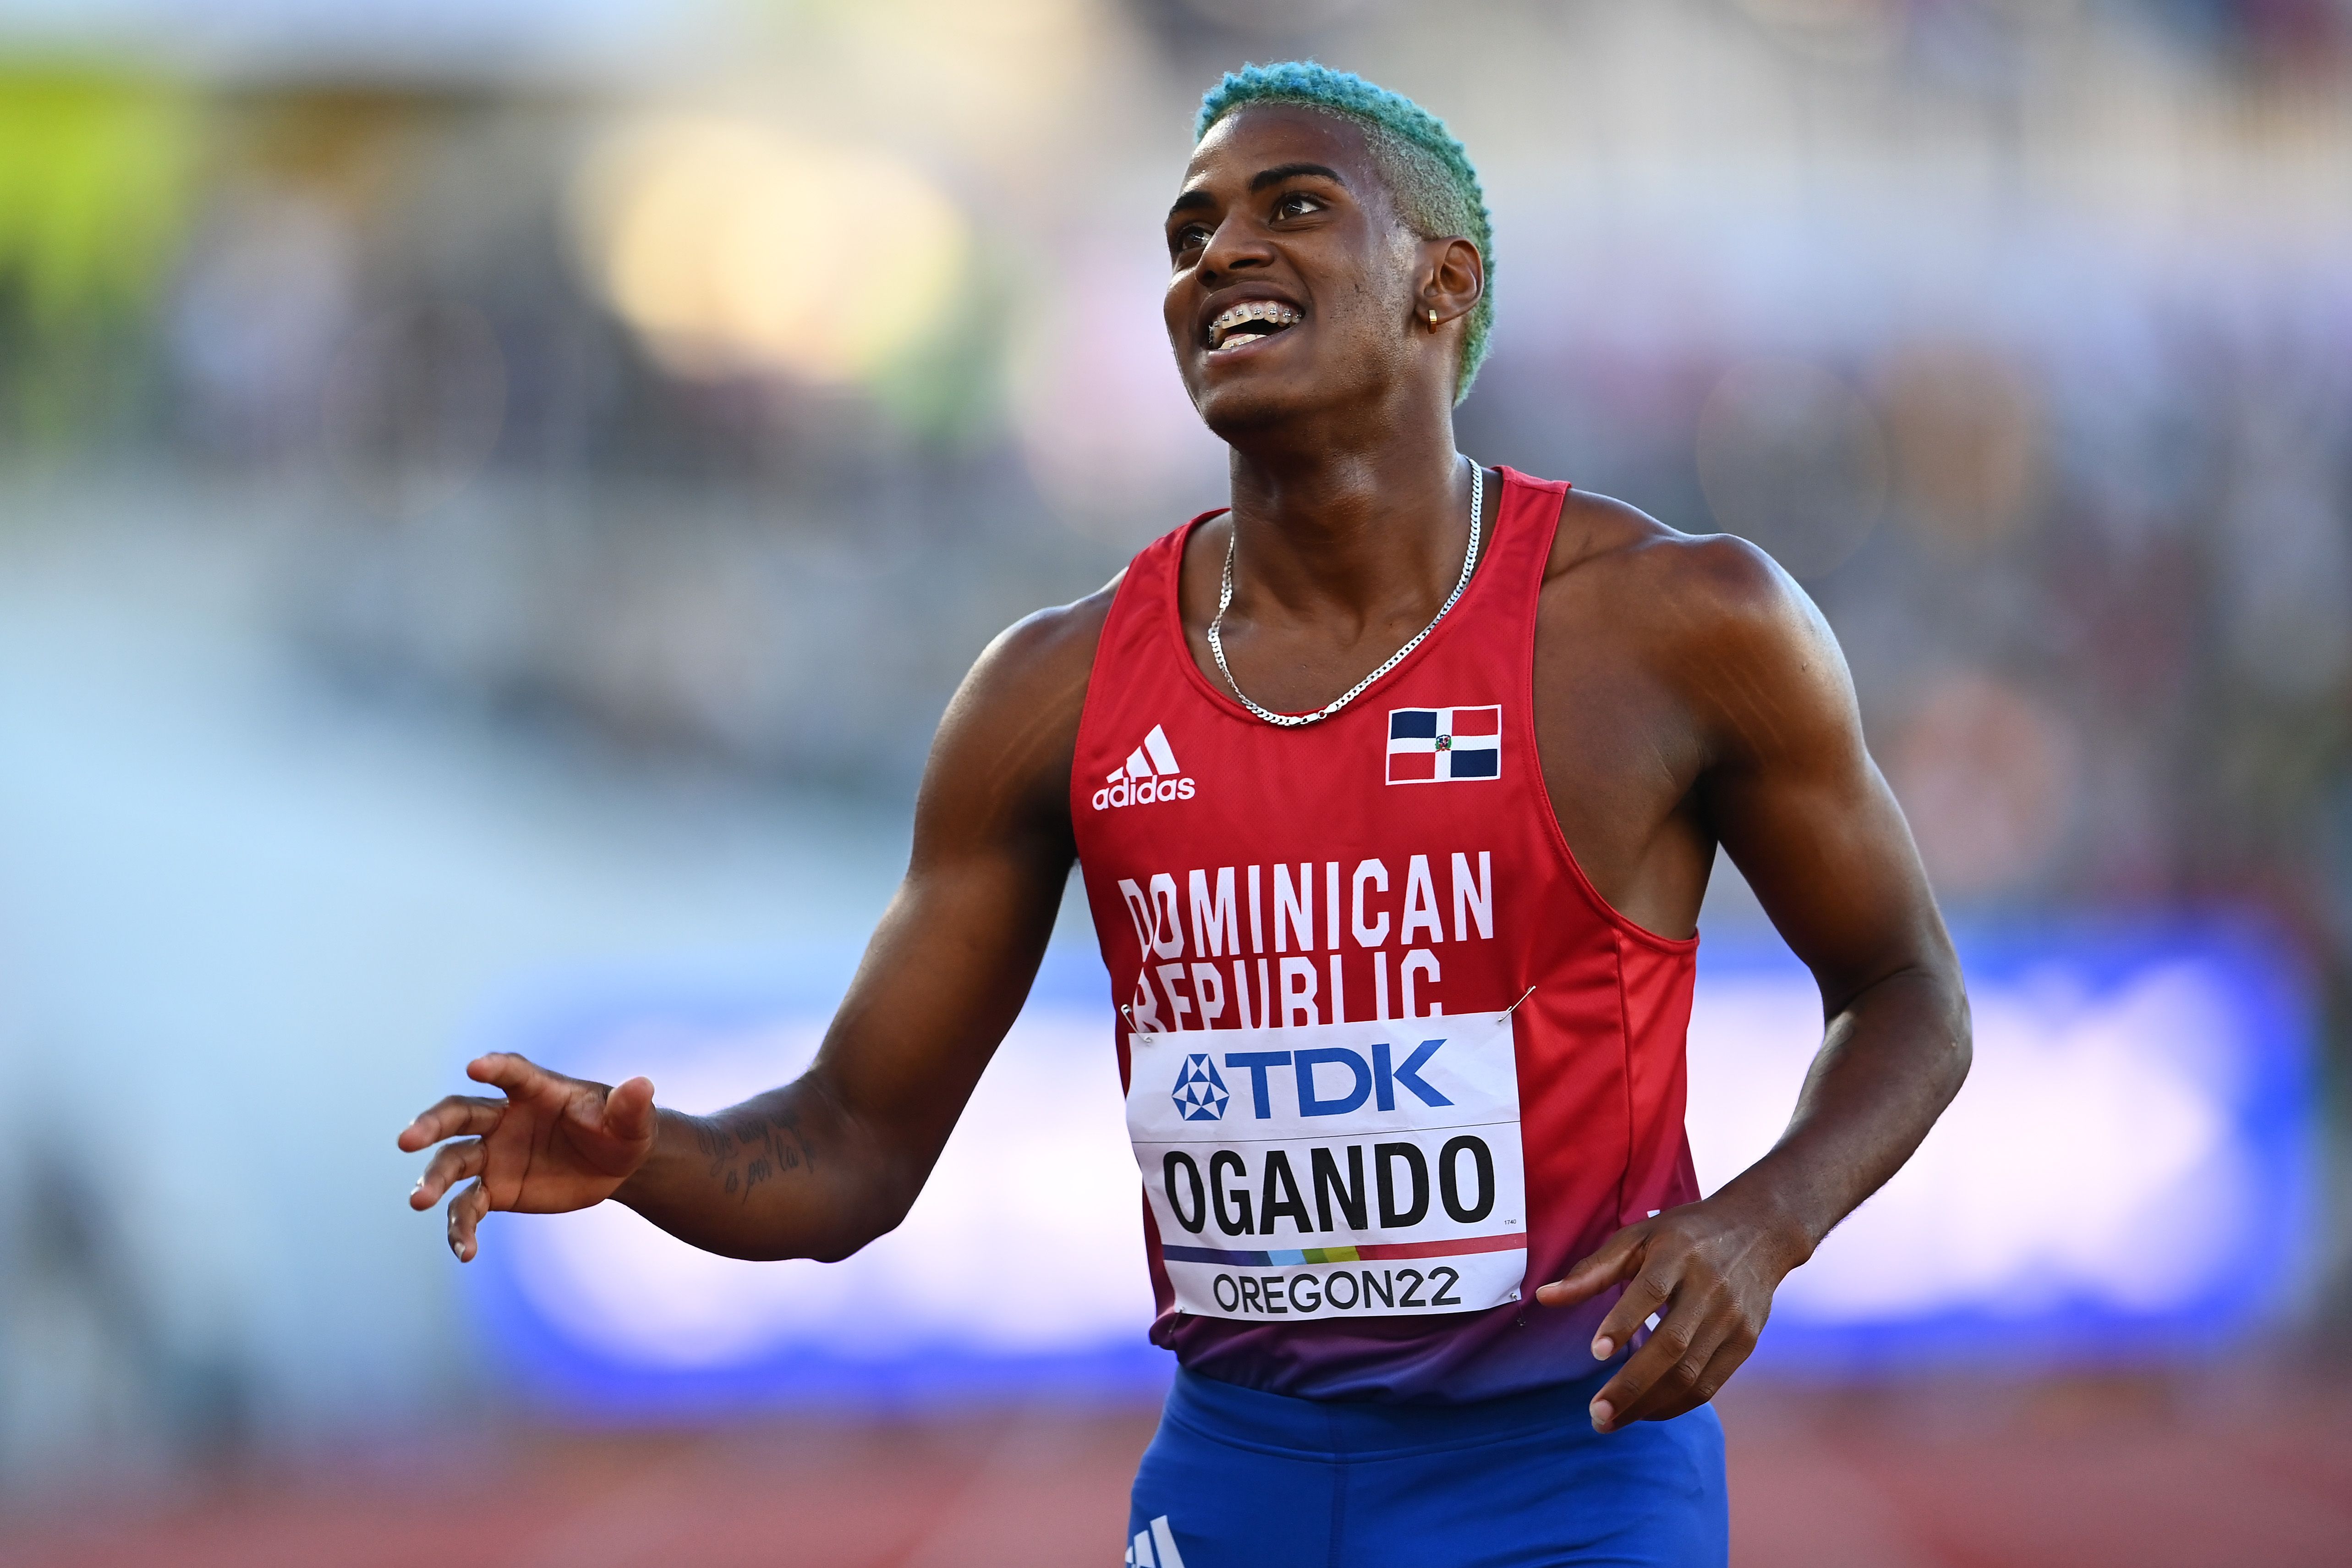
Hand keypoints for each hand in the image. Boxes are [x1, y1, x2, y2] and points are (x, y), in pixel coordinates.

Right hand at [398, 1052, 657, 1261]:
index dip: (495, 1068)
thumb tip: (643, 1086)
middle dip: (431, 1124)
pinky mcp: (495, 1189)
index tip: (476, 1066)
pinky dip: (461, 1228)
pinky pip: (468, 1208)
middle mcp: (504, 1119)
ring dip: (432, 1179)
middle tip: (406, 1139)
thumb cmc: (620, 1131)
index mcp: (537, 1092)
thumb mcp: (632, 1122)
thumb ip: (631, 1106)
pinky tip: (465, 1252)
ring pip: (453, 1162)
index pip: (513, 1074)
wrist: (614, 1165)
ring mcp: (494, 1155)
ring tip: (418, 1201)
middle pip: (460, 1115)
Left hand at [1534, 1195, 1803, 1432]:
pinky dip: (1676, 1405)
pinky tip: (1645, 1412)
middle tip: (1596, 1413)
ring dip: (1649, 1404)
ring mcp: (1732, 1319)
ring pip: (1691, 1374)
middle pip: (1672, 1345)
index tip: (1595, 1353)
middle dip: (1632, 1385)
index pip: (1651, 1291)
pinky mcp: (1746, 1342)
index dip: (1624, 1322)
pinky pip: (1710, 1385)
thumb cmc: (1685, 1235)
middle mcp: (1710, 1288)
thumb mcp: (1638, 1238)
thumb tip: (1544, 1297)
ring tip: (1610, 1421)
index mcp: (1678, 1255)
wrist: (1759, 1231)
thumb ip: (1592, 1270)